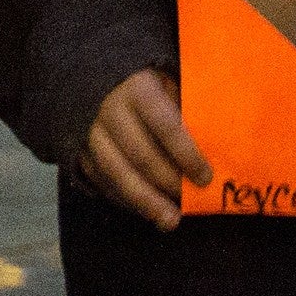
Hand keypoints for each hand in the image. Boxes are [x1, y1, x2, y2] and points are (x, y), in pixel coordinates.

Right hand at [82, 68, 211, 229]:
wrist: (93, 75)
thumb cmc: (147, 83)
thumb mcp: (170, 82)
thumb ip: (187, 111)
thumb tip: (217, 147)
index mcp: (138, 89)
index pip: (165, 126)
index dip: (187, 154)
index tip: (206, 177)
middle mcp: (109, 110)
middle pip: (140, 154)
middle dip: (169, 182)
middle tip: (192, 200)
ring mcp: (89, 132)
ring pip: (117, 173)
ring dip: (146, 201)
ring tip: (170, 221)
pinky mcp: (79, 151)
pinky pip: (102, 181)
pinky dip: (126, 200)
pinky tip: (147, 211)